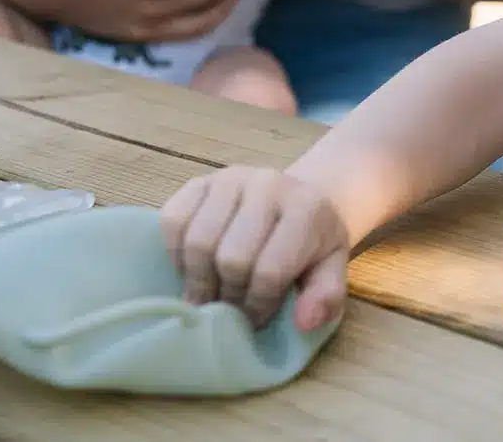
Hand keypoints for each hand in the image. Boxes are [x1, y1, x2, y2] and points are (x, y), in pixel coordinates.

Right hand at [160, 166, 349, 331]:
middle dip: (228, 295)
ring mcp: (230, 178)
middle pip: (231, 258)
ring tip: (210, 293)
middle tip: (230, 308)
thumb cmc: (311, 243)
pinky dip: (176, 254)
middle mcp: (267, 184)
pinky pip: (172, 221)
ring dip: (199, 280)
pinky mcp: (199, 180)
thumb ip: (326, 297)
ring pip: (198, 241)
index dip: (258, 305)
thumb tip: (305, 322)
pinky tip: (195, 266)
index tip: (256, 319)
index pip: (270, 270)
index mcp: (306, 208)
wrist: (297, 200)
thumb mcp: (330, 270)